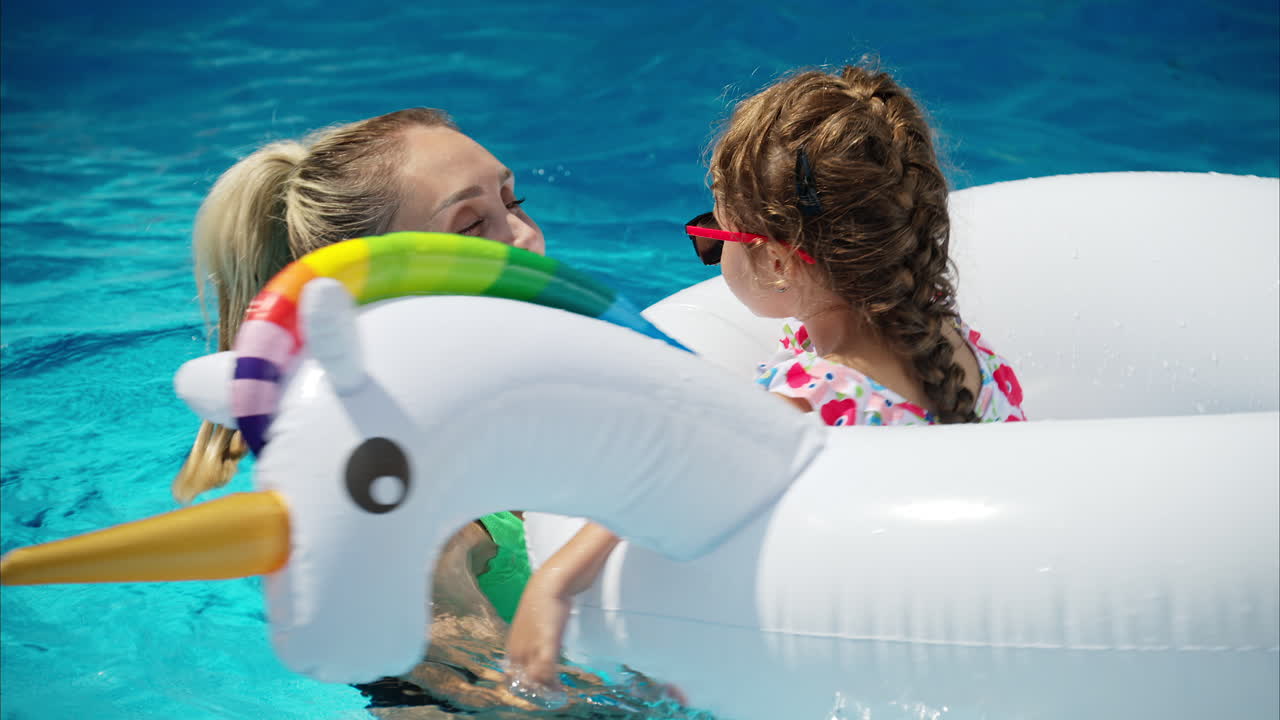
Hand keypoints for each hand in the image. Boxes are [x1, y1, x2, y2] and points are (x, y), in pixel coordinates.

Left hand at [503, 573, 572, 705]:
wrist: (548, 586)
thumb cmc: (539, 605)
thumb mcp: (529, 627)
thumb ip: (529, 642)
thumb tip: (533, 655)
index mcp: (512, 647)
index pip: (511, 676)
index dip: (522, 685)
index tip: (534, 688)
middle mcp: (519, 650)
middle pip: (523, 681)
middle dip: (535, 690)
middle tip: (548, 693)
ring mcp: (532, 647)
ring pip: (536, 679)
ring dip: (546, 689)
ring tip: (556, 691)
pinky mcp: (547, 643)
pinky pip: (548, 669)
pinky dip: (552, 681)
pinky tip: (559, 686)